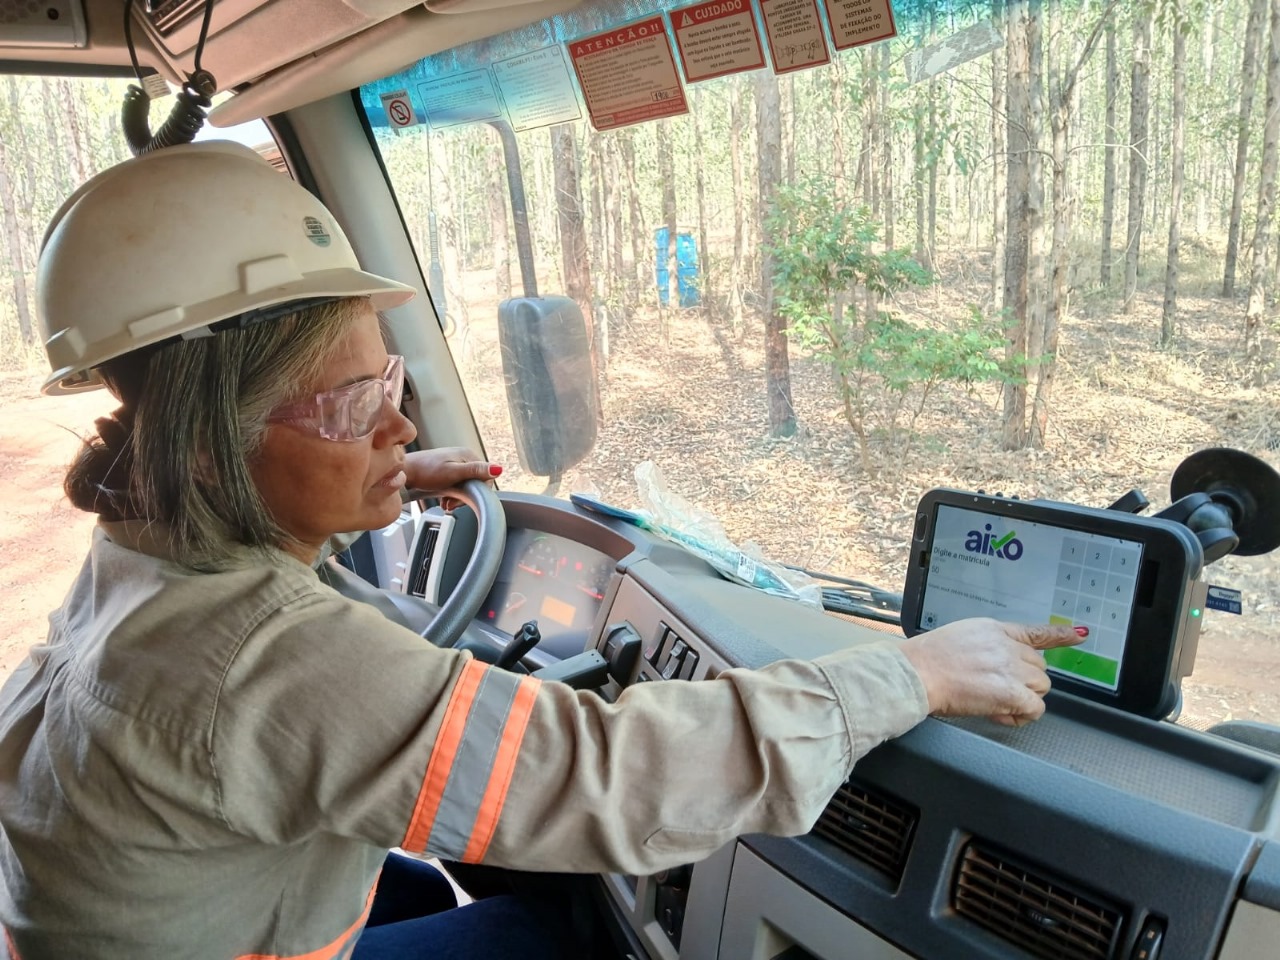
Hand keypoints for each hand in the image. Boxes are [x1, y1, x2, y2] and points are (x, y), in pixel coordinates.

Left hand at [403, 447, 501, 497]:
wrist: (405, 472)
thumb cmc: (425, 472)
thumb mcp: (452, 472)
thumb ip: (475, 471)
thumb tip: (498, 469)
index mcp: (468, 456)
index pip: (486, 477)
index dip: (477, 492)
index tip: (463, 500)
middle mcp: (463, 458)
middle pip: (475, 483)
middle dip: (465, 496)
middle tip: (451, 503)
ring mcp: (455, 464)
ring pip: (466, 486)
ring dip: (457, 497)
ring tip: (446, 503)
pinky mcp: (447, 471)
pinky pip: (457, 485)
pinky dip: (452, 495)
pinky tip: (444, 499)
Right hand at [898, 619, 1083, 726]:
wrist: (917, 672)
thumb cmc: (927, 660)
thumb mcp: (960, 639)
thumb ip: (985, 648)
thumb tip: (998, 670)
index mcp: (994, 630)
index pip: (1035, 632)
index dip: (1061, 634)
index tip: (1080, 634)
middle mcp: (1007, 646)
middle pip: (1039, 667)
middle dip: (1025, 681)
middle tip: (999, 691)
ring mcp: (1011, 668)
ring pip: (1041, 687)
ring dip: (1024, 697)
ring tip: (997, 703)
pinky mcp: (1011, 692)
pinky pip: (1035, 708)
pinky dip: (1022, 715)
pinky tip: (1003, 715)